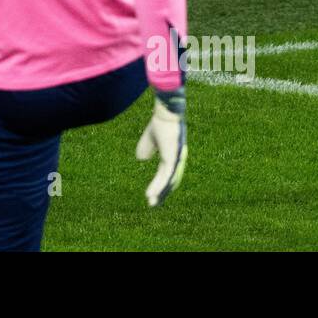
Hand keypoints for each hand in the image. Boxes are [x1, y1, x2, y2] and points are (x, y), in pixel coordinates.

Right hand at [135, 87, 186, 206]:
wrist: (166, 113)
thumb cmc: (160, 122)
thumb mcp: (149, 138)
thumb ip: (146, 148)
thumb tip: (141, 159)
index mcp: (172, 155)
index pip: (167, 174)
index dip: (160, 184)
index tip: (152, 194)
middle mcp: (176, 160)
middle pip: (170, 181)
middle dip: (161, 193)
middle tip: (152, 204)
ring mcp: (176, 159)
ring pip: (168, 181)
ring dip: (159, 192)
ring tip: (151, 201)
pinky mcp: (173, 159)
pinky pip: (165, 176)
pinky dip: (158, 186)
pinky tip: (151, 193)